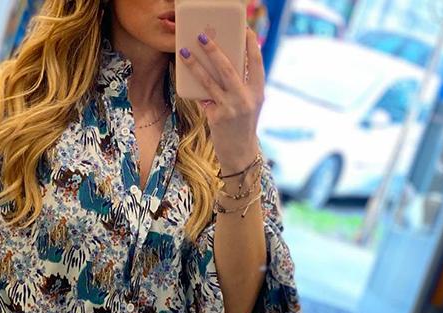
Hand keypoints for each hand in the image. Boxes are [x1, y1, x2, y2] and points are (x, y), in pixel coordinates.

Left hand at [179, 26, 264, 172]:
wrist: (240, 153)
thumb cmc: (242, 125)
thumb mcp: (249, 103)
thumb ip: (242, 85)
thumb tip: (222, 63)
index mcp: (258, 91)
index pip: (256, 61)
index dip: (250, 43)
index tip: (243, 28)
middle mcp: (246, 98)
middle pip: (228, 68)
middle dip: (214, 50)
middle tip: (202, 37)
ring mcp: (231, 108)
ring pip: (209, 81)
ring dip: (195, 65)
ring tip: (184, 52)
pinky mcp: (216, 117)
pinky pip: (202, 97)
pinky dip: (193, 87)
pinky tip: (184, 76)